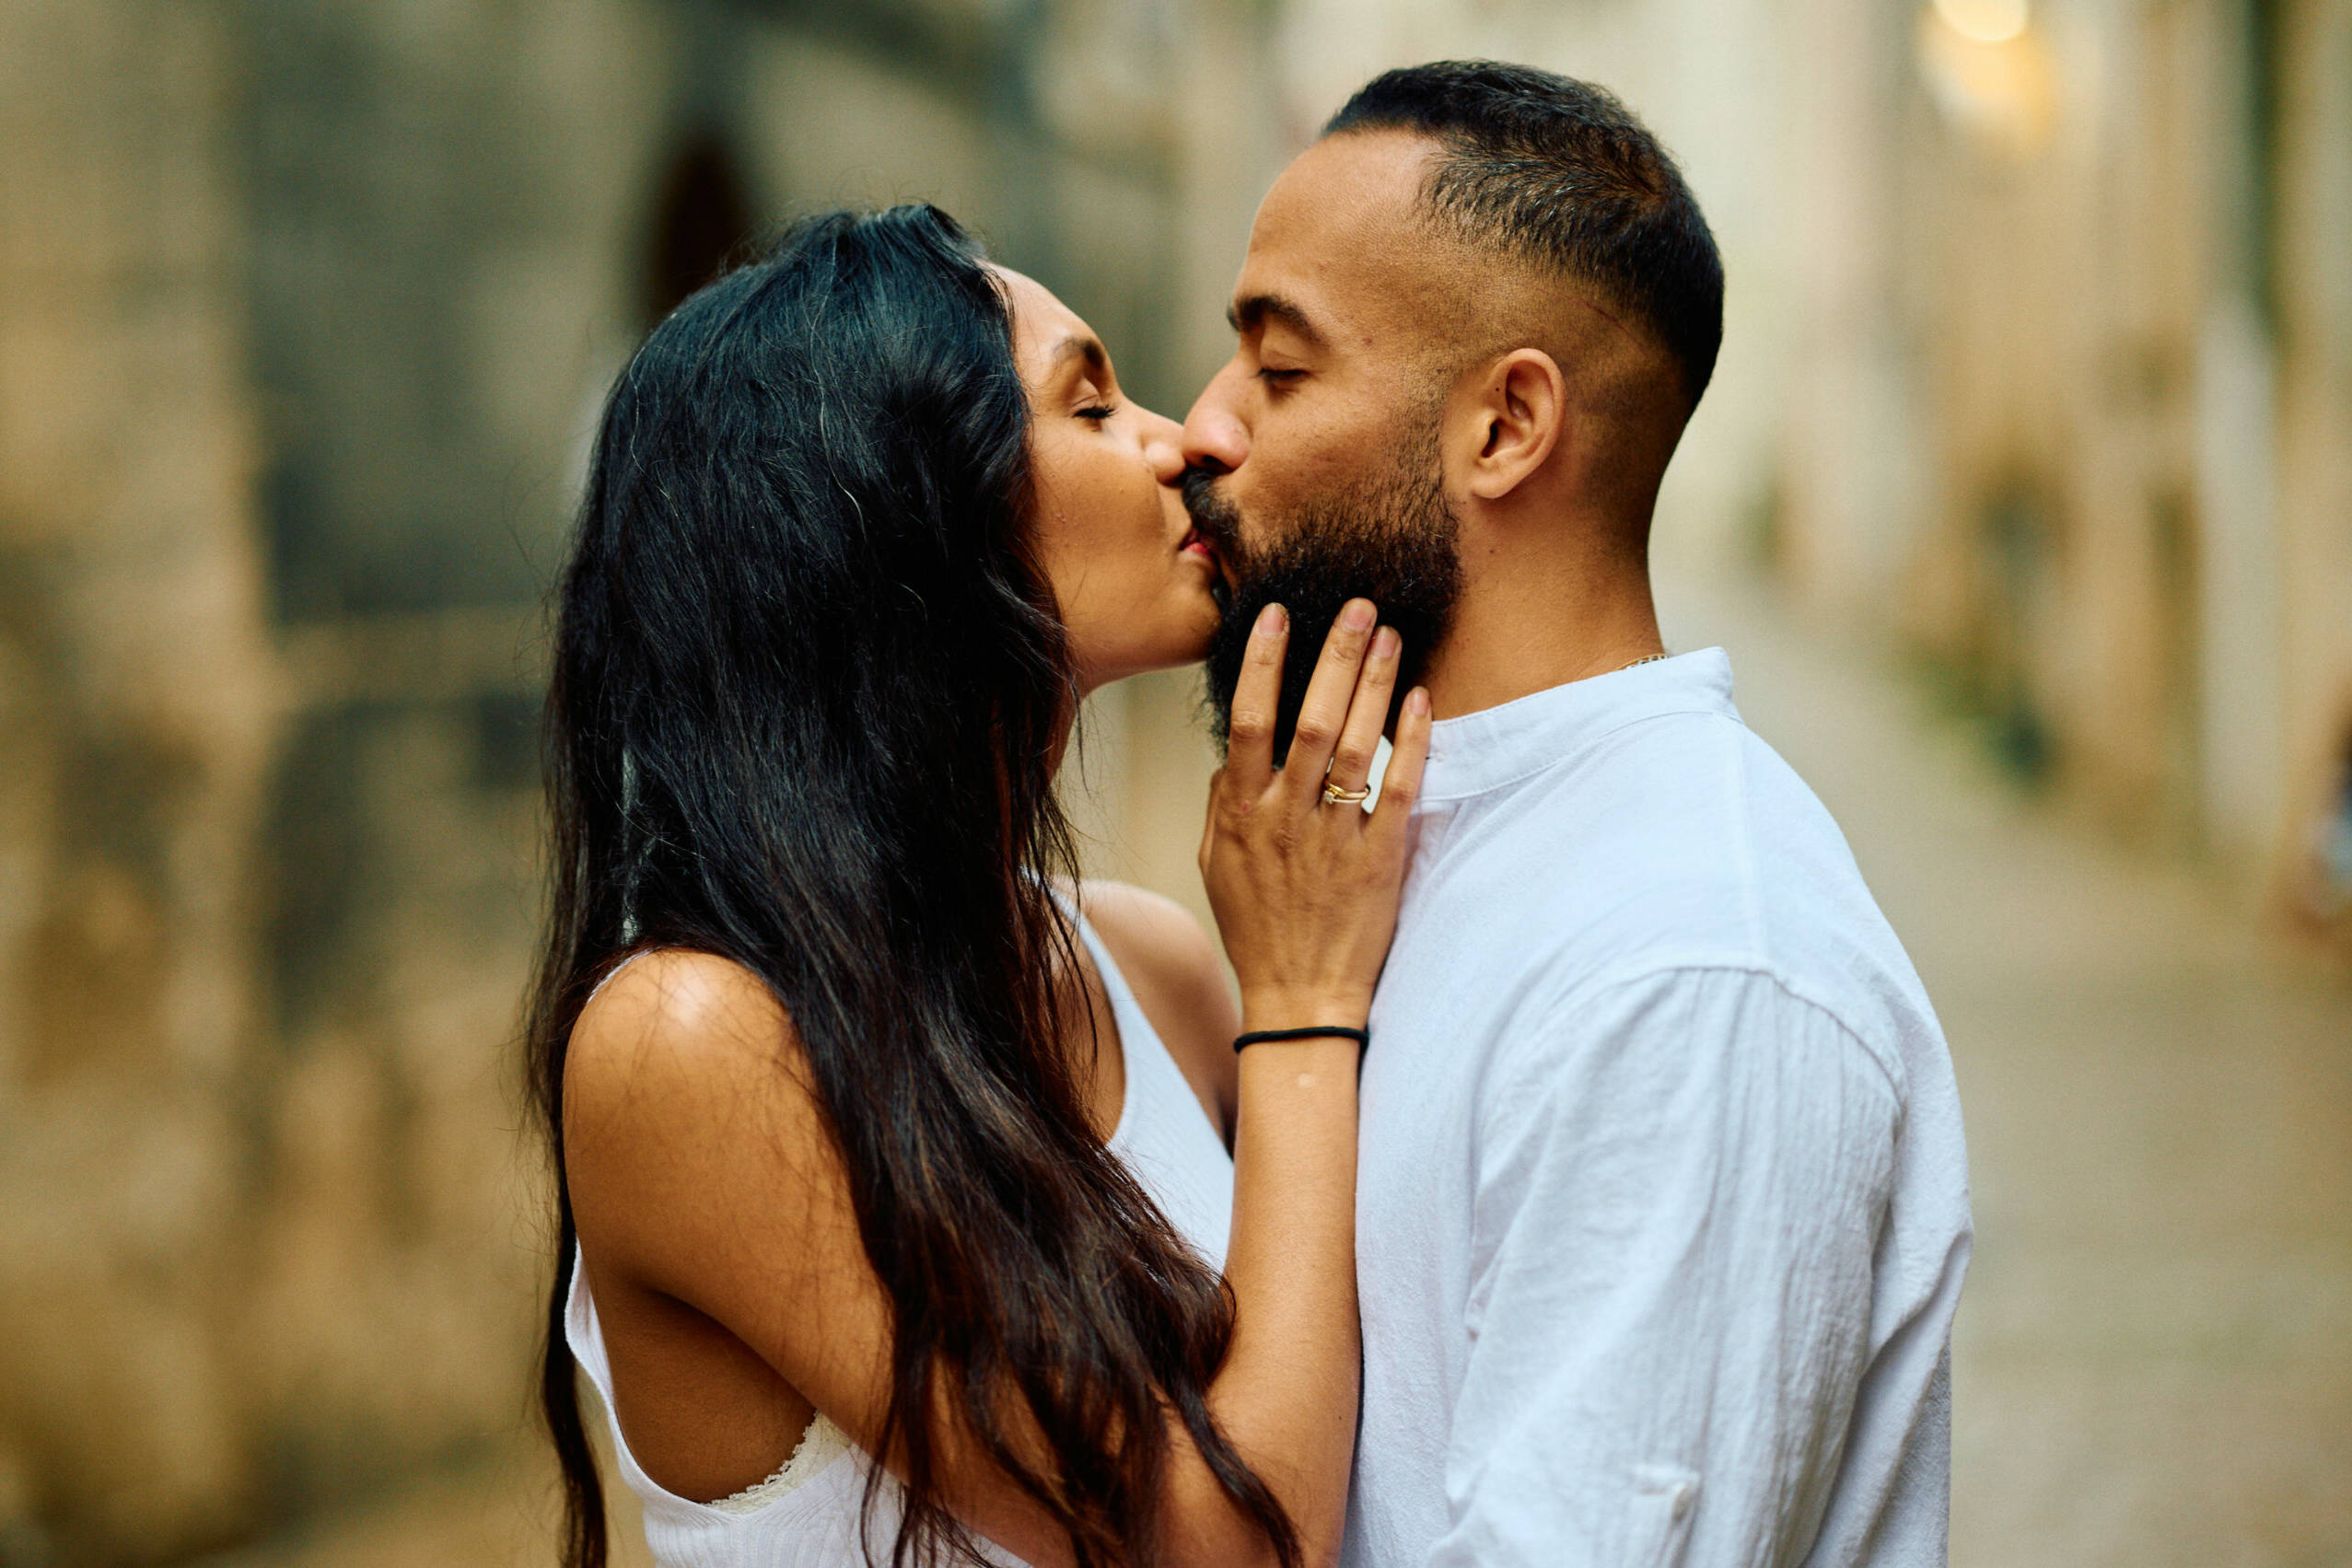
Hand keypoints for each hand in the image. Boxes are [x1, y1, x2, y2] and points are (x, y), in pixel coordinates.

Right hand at [1198, 597, 1433, 1031]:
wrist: (1300, 997)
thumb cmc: (1256, 929)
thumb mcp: (1214, 865)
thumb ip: (1219, 803)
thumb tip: (1230, 753)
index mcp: (1240, 814)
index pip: (1248, 722)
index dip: (1264, 664)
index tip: (1278, 614)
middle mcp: (1284, 819)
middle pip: (1307, 720)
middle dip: (1333, 657)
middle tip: (1357, 606)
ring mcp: (1332, 838)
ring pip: (1352, 746)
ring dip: (1373, 685)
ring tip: (1390, 634)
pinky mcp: (1378, 860)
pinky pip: (1397, 789)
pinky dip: (1410, 742)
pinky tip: (1421, 699)